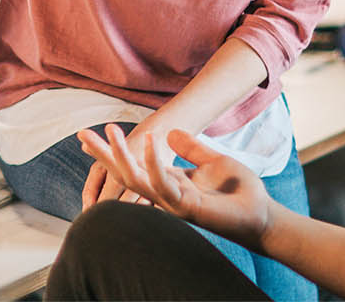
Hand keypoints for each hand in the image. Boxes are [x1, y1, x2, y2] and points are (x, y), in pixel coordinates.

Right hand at [77, 126, 276, 250]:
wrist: (262, 213)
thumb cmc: (239, 192)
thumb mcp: (213, 160)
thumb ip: (192, 148)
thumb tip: (171, 132)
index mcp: (170, 183)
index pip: (134, 167)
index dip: (113, 152)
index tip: (90, 137)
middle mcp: (166, 193)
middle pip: (125, 174)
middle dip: (104, 154)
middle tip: (82, 134)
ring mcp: (173, 202)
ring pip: (137, 179)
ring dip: (120, 155)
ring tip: (109, 130)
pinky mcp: (186, 207)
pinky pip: (163, 183)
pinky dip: (153, 161)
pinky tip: (147, 141)